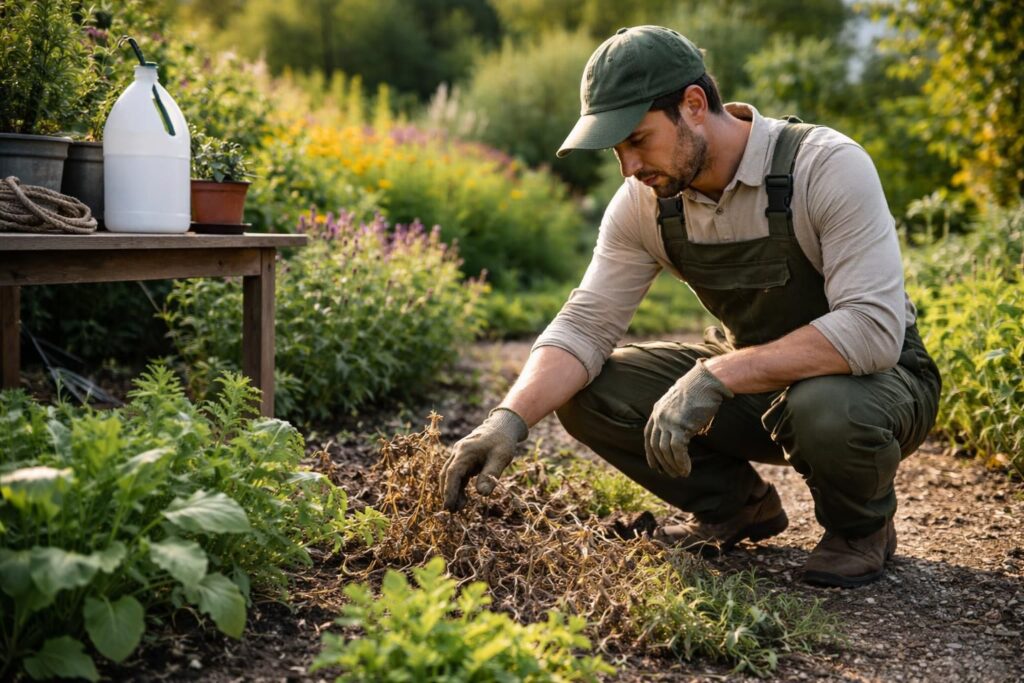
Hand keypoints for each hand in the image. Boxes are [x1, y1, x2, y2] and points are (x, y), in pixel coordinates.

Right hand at [440, 407, 527, 511]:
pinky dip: (458, 486)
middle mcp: (458, 452)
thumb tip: (481, 494)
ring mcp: (459, 455)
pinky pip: (457, 474)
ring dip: (452, 491)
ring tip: (460, 508)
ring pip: (450, 475)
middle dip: (447, 493)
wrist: (502, 426)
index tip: (448, 506)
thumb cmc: (502, 442)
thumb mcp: (501, 458)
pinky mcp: (463, 459)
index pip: (452, 473)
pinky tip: (463, 498)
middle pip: (446, 474)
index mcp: (465, 451)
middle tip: (452, 511)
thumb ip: (490, 475)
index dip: (449, 490)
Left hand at [644, 359, 732, 477]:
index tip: (655, 466)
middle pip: (655, 446)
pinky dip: (681, 462)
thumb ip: (678, 419)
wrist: (708, 381)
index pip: (649, 435)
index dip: (651, 453)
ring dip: (673, 465)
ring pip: (665, 450)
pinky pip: (677, 450)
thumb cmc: (701, 392)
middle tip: (672, 474)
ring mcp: (668, 421)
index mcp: (657, 410)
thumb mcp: (683, 406)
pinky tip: (687, 469)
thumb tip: (686, 436)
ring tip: (681, 474)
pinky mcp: (680, 425)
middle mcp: (659, 416)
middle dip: (663, 463)